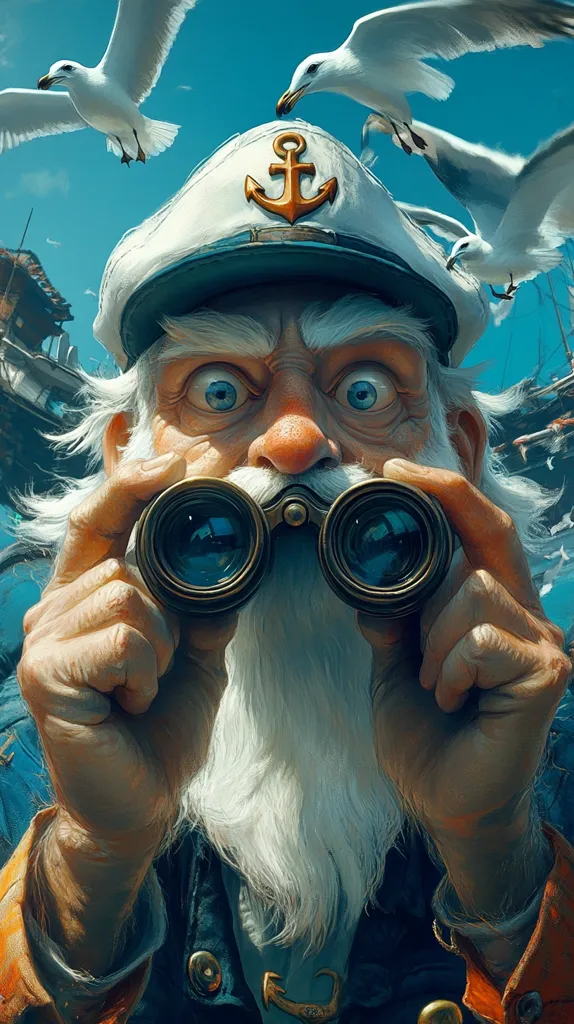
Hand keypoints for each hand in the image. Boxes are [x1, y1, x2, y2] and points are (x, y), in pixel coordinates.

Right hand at [18, 454, 235, 859]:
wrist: (139, 802)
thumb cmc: (159, 727)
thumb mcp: (194, 655)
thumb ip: (200, 606)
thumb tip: (226, 559)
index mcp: (86, 596)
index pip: (100, 522)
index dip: (129, 485)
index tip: (170, 461)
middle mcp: (54, 609)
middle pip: (125, 563)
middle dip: (166, 616)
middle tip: (159, 667)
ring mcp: (42, 640)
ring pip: (128, 598)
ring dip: (158, 650)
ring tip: (141, 689)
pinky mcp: (44, 674)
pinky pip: (122, 640)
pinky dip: (145, 673)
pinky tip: (130, 703)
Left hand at [360, 459, 571, 850]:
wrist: (445, 805)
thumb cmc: (427, 735)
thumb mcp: (395, 663)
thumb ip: (393, 618)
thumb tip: (369, 578)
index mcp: (493, 604)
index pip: (481, 527)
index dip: (446, 491)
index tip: (396, 471)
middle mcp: (526, 614)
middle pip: (490, 535)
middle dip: (440, 519)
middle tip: (399, 539)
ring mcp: (542, 642)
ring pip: (473, 590)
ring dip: (432, 636)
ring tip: (431, 680)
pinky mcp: (546, 674)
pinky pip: (481, 641)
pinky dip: (449, 668)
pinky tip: (449, 699)